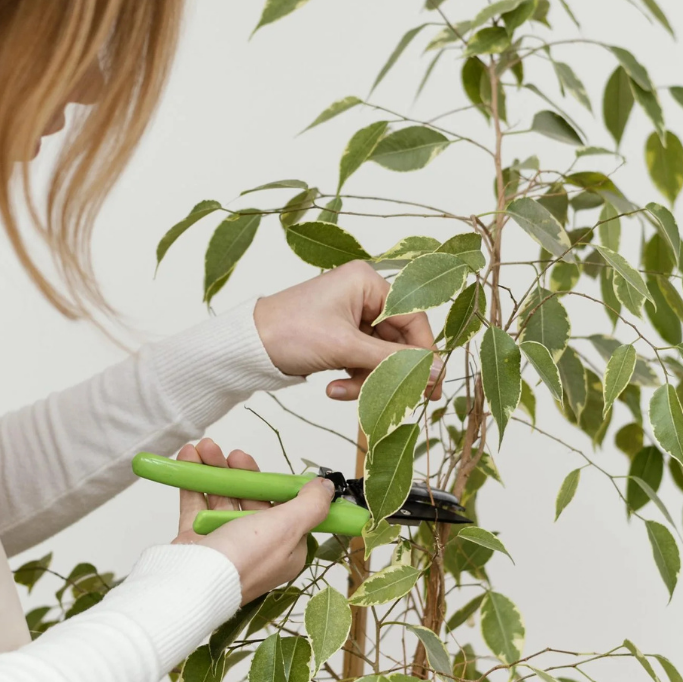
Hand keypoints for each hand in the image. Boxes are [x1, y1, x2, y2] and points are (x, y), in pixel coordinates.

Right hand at [170, 438, 331, 601]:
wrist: (193, 581)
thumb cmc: (244, 558)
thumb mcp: (287, 528)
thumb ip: (311, 504)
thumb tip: (326, 488)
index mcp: (285, 549)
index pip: (287, 510)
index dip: (277, 486)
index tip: (268, 470)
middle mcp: (256, 546)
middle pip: (252, 500)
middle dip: (241, 473)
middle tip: (232, 454)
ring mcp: (223, 542)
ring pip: (222, 497)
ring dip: (215, 470)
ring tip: (205, 448)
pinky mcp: (195, 538)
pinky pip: (196, 503)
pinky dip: (193, 480)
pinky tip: (189, 458)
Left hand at [254, 261, 443, 401]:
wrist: (245, 348)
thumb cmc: (289, 334)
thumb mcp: (346, 348)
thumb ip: (394, 360)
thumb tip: (437, 370)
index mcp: (366, 282)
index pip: (412, 318)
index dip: (422, 352)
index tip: (429, 384)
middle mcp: (361, 293)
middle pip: (396, 340)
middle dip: (386, 371)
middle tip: (397, 400)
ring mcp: (349, 314)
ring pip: (379, 354)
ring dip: (366, 379)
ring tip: (341, 392)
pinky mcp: (338, 334)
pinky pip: (361, 358)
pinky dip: (352, 377)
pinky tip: (333, 388)